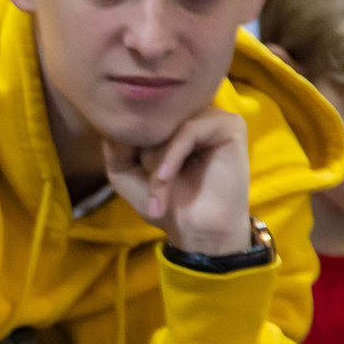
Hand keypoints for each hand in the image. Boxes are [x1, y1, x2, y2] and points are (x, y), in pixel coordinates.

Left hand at [105, 106, 254, 258]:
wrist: (198, 232)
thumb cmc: (166, 203)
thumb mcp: (125, 173)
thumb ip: (114, 146)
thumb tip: (113, 121)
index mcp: (172, 119)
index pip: (140, 111)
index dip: (124, 137)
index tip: (121, 163)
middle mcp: (193, 112)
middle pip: (153, 115)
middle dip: (140, 149)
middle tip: (144, 181)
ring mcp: (212, 116)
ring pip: (169, 124)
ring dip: (155, 160)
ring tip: (156, 189)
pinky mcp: (230, 125)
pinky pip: (189, 131)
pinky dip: (170, 158)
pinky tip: (164, 180)